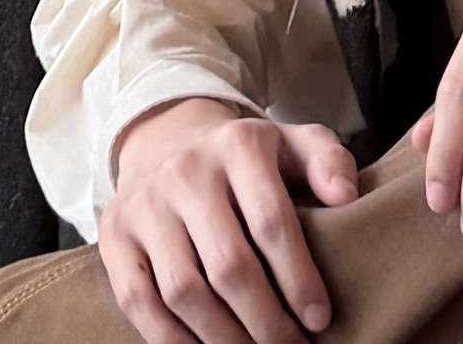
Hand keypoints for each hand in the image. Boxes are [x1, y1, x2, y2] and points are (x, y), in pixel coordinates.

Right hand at [99, 97, 357, 343]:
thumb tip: (346, 196)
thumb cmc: (248, 157)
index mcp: (239, 145)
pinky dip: (172, 339)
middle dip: (264, 319)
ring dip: (222, 337)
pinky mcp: (115, 235)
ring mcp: (146, 205)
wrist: (169, 139)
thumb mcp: (293, 142)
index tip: (318, 317)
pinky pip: (139, 302)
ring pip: (184, 290)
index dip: (297, 277)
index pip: (272, 222)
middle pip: (228, 265)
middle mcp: (187, 172)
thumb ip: (327, 162)